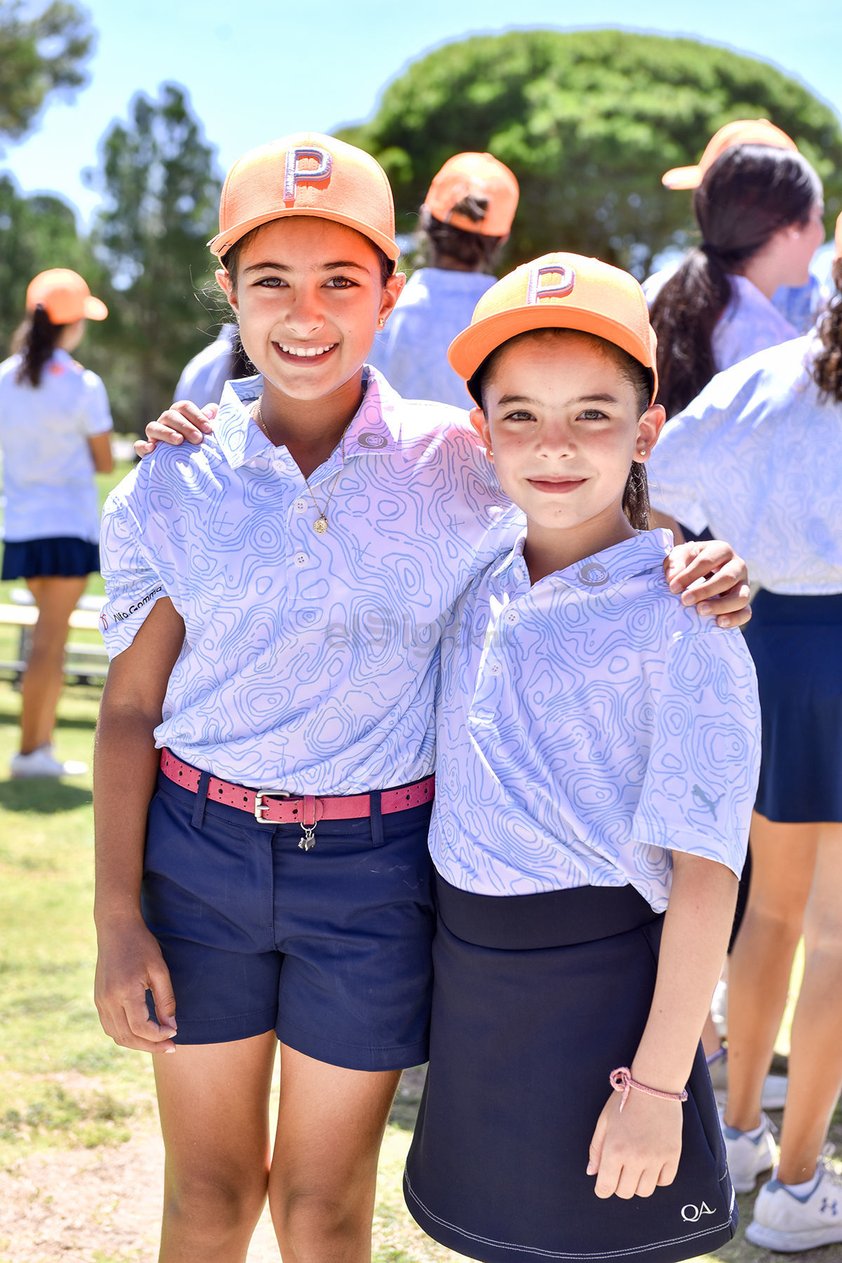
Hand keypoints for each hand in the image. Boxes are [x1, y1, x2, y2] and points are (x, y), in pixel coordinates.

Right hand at [95, 917, 177, 1052]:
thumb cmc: (141, 945)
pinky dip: (125, 1035)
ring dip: (137, 1044)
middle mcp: (108, 1000)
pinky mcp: (98, 999)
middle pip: (127, 1037)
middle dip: (150, 1046)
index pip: (141, 1028)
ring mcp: (100, 1001)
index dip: (159, 1036)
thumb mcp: (159, 970)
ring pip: (116, 1036)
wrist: (116, 929)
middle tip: (170, 1047)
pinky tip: (141, 1033)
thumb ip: (166, 1000)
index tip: (175, 1033)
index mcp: (125, 992)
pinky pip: (109, 1027)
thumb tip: (172, 1027)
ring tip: (157, 1043)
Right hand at [133, 400, 217, 456]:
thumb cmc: (198, 445)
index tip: (209, 429)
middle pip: (170, 416)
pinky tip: (152, 449)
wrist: (187, 467)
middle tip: (198, 439)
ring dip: (166, 432)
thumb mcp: (205, 433)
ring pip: (153, 427)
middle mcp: (165, 422)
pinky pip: (139, 445)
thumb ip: (208, 421)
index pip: (184, 407)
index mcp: (179, 414)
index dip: (197, 416)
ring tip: (179, 441)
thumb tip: (213, 409)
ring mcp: (154, 435)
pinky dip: (143, 446)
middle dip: (185, 426)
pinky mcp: (147, 450)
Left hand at [587, 1089, 682, 1198]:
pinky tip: (652, 1163)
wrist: (654, 1084)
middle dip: (619, 1185)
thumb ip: (596, 1149)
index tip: (604, 1184)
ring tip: (637, 1166)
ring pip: (645, 1192)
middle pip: (625, 1192)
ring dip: (638, 1183)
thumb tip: (592, 1172)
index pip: (606, 1188)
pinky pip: (664, 1182)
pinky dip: (657, 1178)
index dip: (603, 1189)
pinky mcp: (673, 1155)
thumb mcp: (604, 1121)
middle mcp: (635, 1158)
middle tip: (621, 1169)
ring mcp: (656, 1158)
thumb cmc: (625, 1100)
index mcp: (614, 1149)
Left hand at [664, 540, 750, 628]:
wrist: (700, 573)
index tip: (673, 588)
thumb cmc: (688, 562)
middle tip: (685, 600)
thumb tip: (673, 579)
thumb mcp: (679, 556)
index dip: (689, 575)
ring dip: (720, 606)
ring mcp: (744, 585)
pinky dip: (734, 619)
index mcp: (721, 550)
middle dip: (705, 591)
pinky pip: (746, 613)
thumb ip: (675, 563)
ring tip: (700, 611)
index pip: (707, 561)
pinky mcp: (744, 603)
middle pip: (727, 578)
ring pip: (741, 597)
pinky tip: (718, 623)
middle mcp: (737, 566)